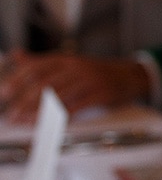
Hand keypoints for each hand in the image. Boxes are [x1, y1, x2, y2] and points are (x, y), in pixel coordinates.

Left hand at [0, 50, 151, 121]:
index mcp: (67, 59)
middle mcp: (77, 67)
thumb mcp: (70, 62)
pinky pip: (76, 107)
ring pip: (59, 97)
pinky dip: (61, 117)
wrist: (131, 75)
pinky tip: (50, 123)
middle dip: (25, 101)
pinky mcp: (101, 94)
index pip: (37, 67)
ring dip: (39, 112)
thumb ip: (42, 62)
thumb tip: (15, 55)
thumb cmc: (96, 72)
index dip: (18, 80)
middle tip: (12, 114)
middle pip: (45, 84)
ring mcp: (90, 81)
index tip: (4, 92)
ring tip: (25, 122)